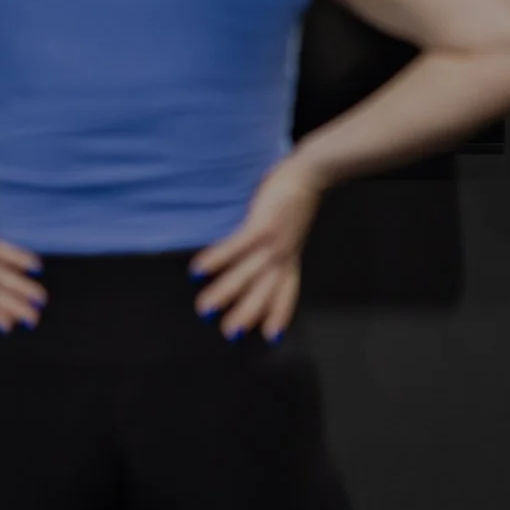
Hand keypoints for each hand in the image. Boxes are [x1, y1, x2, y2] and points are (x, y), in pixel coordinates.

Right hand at [190, 155, 325, 341]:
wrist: (310, 172)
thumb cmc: (295, 197)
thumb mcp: (292, 227)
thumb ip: (281, 243)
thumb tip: (264, 250)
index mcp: (290, 256)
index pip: (286, 291)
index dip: (279, 314)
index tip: (271, 336)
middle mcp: (283, 255)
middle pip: (264, 292)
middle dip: (247, 315)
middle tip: (229, 334)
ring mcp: (273, 243)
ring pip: (246, 276)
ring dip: (224, 294)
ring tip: (205, 309)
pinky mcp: (262, 226)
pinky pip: (236, 248)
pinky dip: (217, 260)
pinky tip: (199, 270)